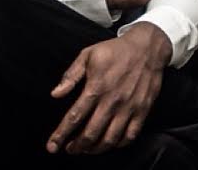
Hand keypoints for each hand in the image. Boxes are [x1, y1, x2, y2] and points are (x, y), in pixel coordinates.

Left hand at [46, 22, 170, 154]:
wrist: (146, 47)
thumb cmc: (114, 50)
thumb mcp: (88, 55)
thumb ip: (71, 76)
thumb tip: (55, 94)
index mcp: (96, 87)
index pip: (75, 116)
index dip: (61, 134)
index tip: (52, 146)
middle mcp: (112, 101)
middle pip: (91, 133)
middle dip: (77, 146)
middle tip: (69, 149)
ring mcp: (128, 108)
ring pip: (110, 139)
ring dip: (95, 149)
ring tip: (86, 149)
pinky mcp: (142, 110)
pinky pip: (130, 136)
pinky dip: (118, 145)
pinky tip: (109, 144)